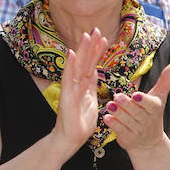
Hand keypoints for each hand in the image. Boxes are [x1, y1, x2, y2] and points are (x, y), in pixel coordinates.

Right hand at [51, 28, 108, 152]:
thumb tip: (95, 73)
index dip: (96, 51)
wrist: (69, 140)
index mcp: (83, 85)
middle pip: (84, 61)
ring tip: (86, 36)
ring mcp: (70, 90)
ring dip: (82, 51)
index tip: (102, 37)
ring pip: (78, 66)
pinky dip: (71, 66)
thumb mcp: (90, 101)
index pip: (91, 65)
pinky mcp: (66, 97)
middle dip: (90, 46)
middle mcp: (75, 84)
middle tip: (96, 29)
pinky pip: (70, 79)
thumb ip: (91, 87)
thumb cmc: (79, 123)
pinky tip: (72, 54)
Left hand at [104, 60, 169, 153]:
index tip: (136, 95)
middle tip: (117, 96)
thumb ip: (165, 81)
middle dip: (127, 104)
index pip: (150, 104)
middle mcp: (147, 121)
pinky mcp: (127, 139)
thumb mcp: (159, 98)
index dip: (143, 100)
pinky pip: (119, 131)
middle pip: (136, 112)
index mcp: (155, 109)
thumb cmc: (152, 114)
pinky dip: (113, 124)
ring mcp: (137, 131)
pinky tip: (107, 117)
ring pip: (126, 121)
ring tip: (109, 105)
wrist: (149, 142)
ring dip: (118, 113)